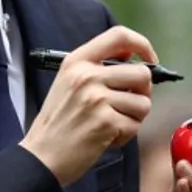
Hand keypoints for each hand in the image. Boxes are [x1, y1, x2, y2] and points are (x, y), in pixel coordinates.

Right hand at [21, 26, 154, 185]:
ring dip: (134, 118)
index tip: (149, 61)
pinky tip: (106, 137)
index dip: (142, 45)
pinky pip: (135, 126)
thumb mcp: (69, 82)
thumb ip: (98, 67)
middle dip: (143, 93)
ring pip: (144, 102)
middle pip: (142, 73)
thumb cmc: (59, 121)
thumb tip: (135, 58)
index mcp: (77, 61)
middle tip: (128, 105)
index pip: (119, 36)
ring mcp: (96, 99)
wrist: (42, 155)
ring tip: (113, 124)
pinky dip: (125, 135)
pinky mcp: (105, 122)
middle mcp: (87, 76)